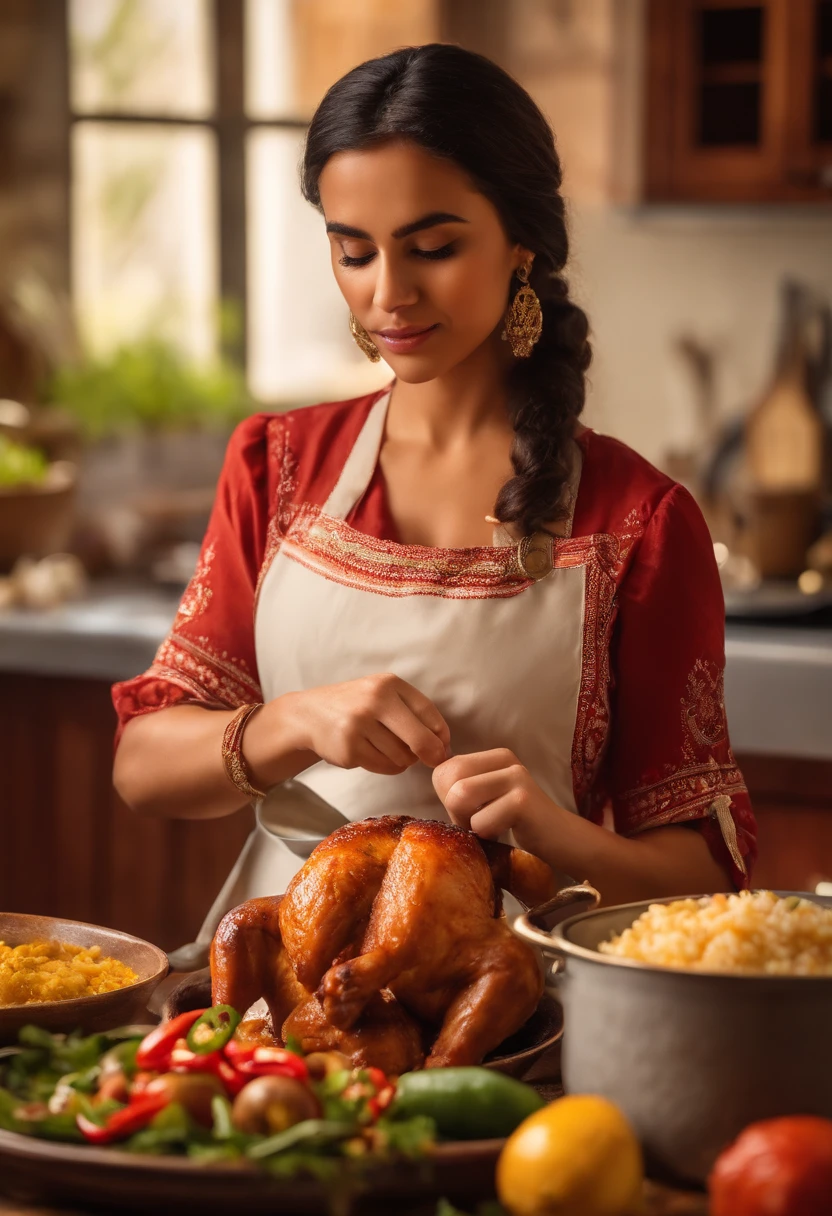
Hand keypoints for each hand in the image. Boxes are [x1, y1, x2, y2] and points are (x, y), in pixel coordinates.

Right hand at [273, 674, 450, 775]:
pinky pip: (384, 767)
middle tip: (432, 761)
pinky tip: (373, 754)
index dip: (442, 735)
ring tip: (388, 749)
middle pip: (421, 740)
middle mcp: (374, 701)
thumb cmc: (356, 707)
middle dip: (431, 754)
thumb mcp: (383, 695)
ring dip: (403, 760)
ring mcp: (359, 725)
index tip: (443, 746)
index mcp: (388, 684)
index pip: (429, 712)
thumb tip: (444, 747)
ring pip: (402, 757)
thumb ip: (414, 714)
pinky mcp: (349, 749)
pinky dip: (386, 766)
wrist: (310, 715)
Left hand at [432, 748, 562, 857]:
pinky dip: (488, 836)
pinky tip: (507, 834)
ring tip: (492, 828)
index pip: (443, 770)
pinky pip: (481, 822)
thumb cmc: (515, 825)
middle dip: (456, 811)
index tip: (474, 813)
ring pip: (460, 796)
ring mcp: (516, 776)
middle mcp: (505, 759)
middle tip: (480, 823)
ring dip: (470, 824)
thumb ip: (459, 787)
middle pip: (448, 780)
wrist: (559, 842)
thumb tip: (433, 779)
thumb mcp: (486, 799)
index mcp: (493, 756)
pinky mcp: (523, 800)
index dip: (448, 799)